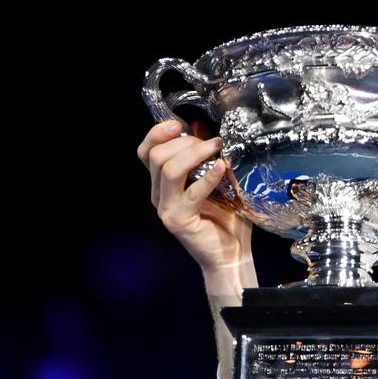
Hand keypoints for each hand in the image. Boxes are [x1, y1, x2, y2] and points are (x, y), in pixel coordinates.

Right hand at [136, 120, 251, 273]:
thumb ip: (206, 156)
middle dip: (184, 142)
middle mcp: (158, 195)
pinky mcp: (180, 220)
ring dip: (194, 153)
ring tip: (216, 149)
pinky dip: (208, 176)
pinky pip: (191, 192)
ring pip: (168, 170)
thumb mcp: (217, 180)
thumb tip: (201, 127)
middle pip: (155, 156)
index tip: (180, 124)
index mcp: (162, 184)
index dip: (157, 133)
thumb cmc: (227, 219)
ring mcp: (167, 208)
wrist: (232, 254)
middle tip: (210, 143)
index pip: (146, 151)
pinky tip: (223, 168)